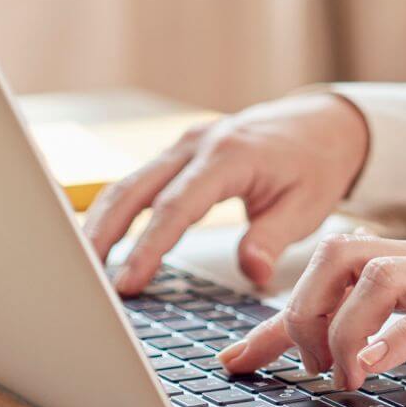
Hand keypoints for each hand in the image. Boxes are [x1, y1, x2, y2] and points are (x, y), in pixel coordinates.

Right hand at [84, 93, 369, 293]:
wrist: (323, 123)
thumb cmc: (316, 163)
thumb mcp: (307, 206)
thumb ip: (272, 239)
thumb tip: (253, 274)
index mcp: (229, 156)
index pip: (176, 207)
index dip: (147, 247)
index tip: (128, 283)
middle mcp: (198, 144)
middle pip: (135, 189)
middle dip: (103, 234)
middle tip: (83, 280)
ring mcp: (185, 144)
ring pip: (129, 183)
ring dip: (102, 223)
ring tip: (82, 267)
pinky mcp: (181, 152)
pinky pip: (140, 181)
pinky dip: (117, 211)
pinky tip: (101, 240)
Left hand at [218, 223, 405, 388]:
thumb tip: (367, 345)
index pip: (328, 276)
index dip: (275, 321)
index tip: (238, 359)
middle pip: (336, 257)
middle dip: (301, 313)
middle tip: (300, 365)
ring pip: (377, 276)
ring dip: (343, 330)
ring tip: (340, 376)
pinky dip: (399, 335)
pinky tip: (377, 365)